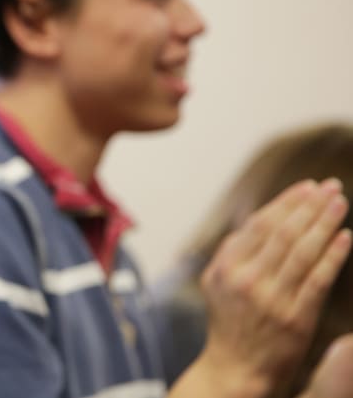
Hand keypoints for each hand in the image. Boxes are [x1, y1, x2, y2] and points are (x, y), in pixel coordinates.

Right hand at [196, 178, 350, 395]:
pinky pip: (318, 281)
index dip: (286, 203)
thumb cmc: (229, 323)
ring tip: (340, 202)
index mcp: (226, 267)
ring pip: (302, 251)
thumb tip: (256, 219)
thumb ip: (233, 252)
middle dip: (309, 206)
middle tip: (330, 186)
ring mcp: (271, 299)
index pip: (260, 225)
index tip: (307, 187)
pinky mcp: (295, 319)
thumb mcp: (216, 283)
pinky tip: (345, 237)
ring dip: (323, 222)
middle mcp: (246, 279)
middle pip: (283, 233)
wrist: (234, 370)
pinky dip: (333, 256)